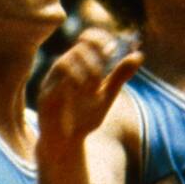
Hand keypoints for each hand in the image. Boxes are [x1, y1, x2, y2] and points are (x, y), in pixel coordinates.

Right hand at [35, 31, 142, 148]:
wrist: (66, 144)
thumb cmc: (84, 117)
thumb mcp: (106, 95)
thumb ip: (120, 76)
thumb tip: (139, 55)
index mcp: (75, 66)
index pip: (84, 39)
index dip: (99, 38)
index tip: (114, 48)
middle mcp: (61, 72)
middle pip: (77, 50)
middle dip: (95, 58)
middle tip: (105, 74)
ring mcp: (50, 85)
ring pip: (64, 63)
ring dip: (85, 71)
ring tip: (95, 86)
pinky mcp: (44, 101)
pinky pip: (55, 86)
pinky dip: (72, 85)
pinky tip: (85, 93)